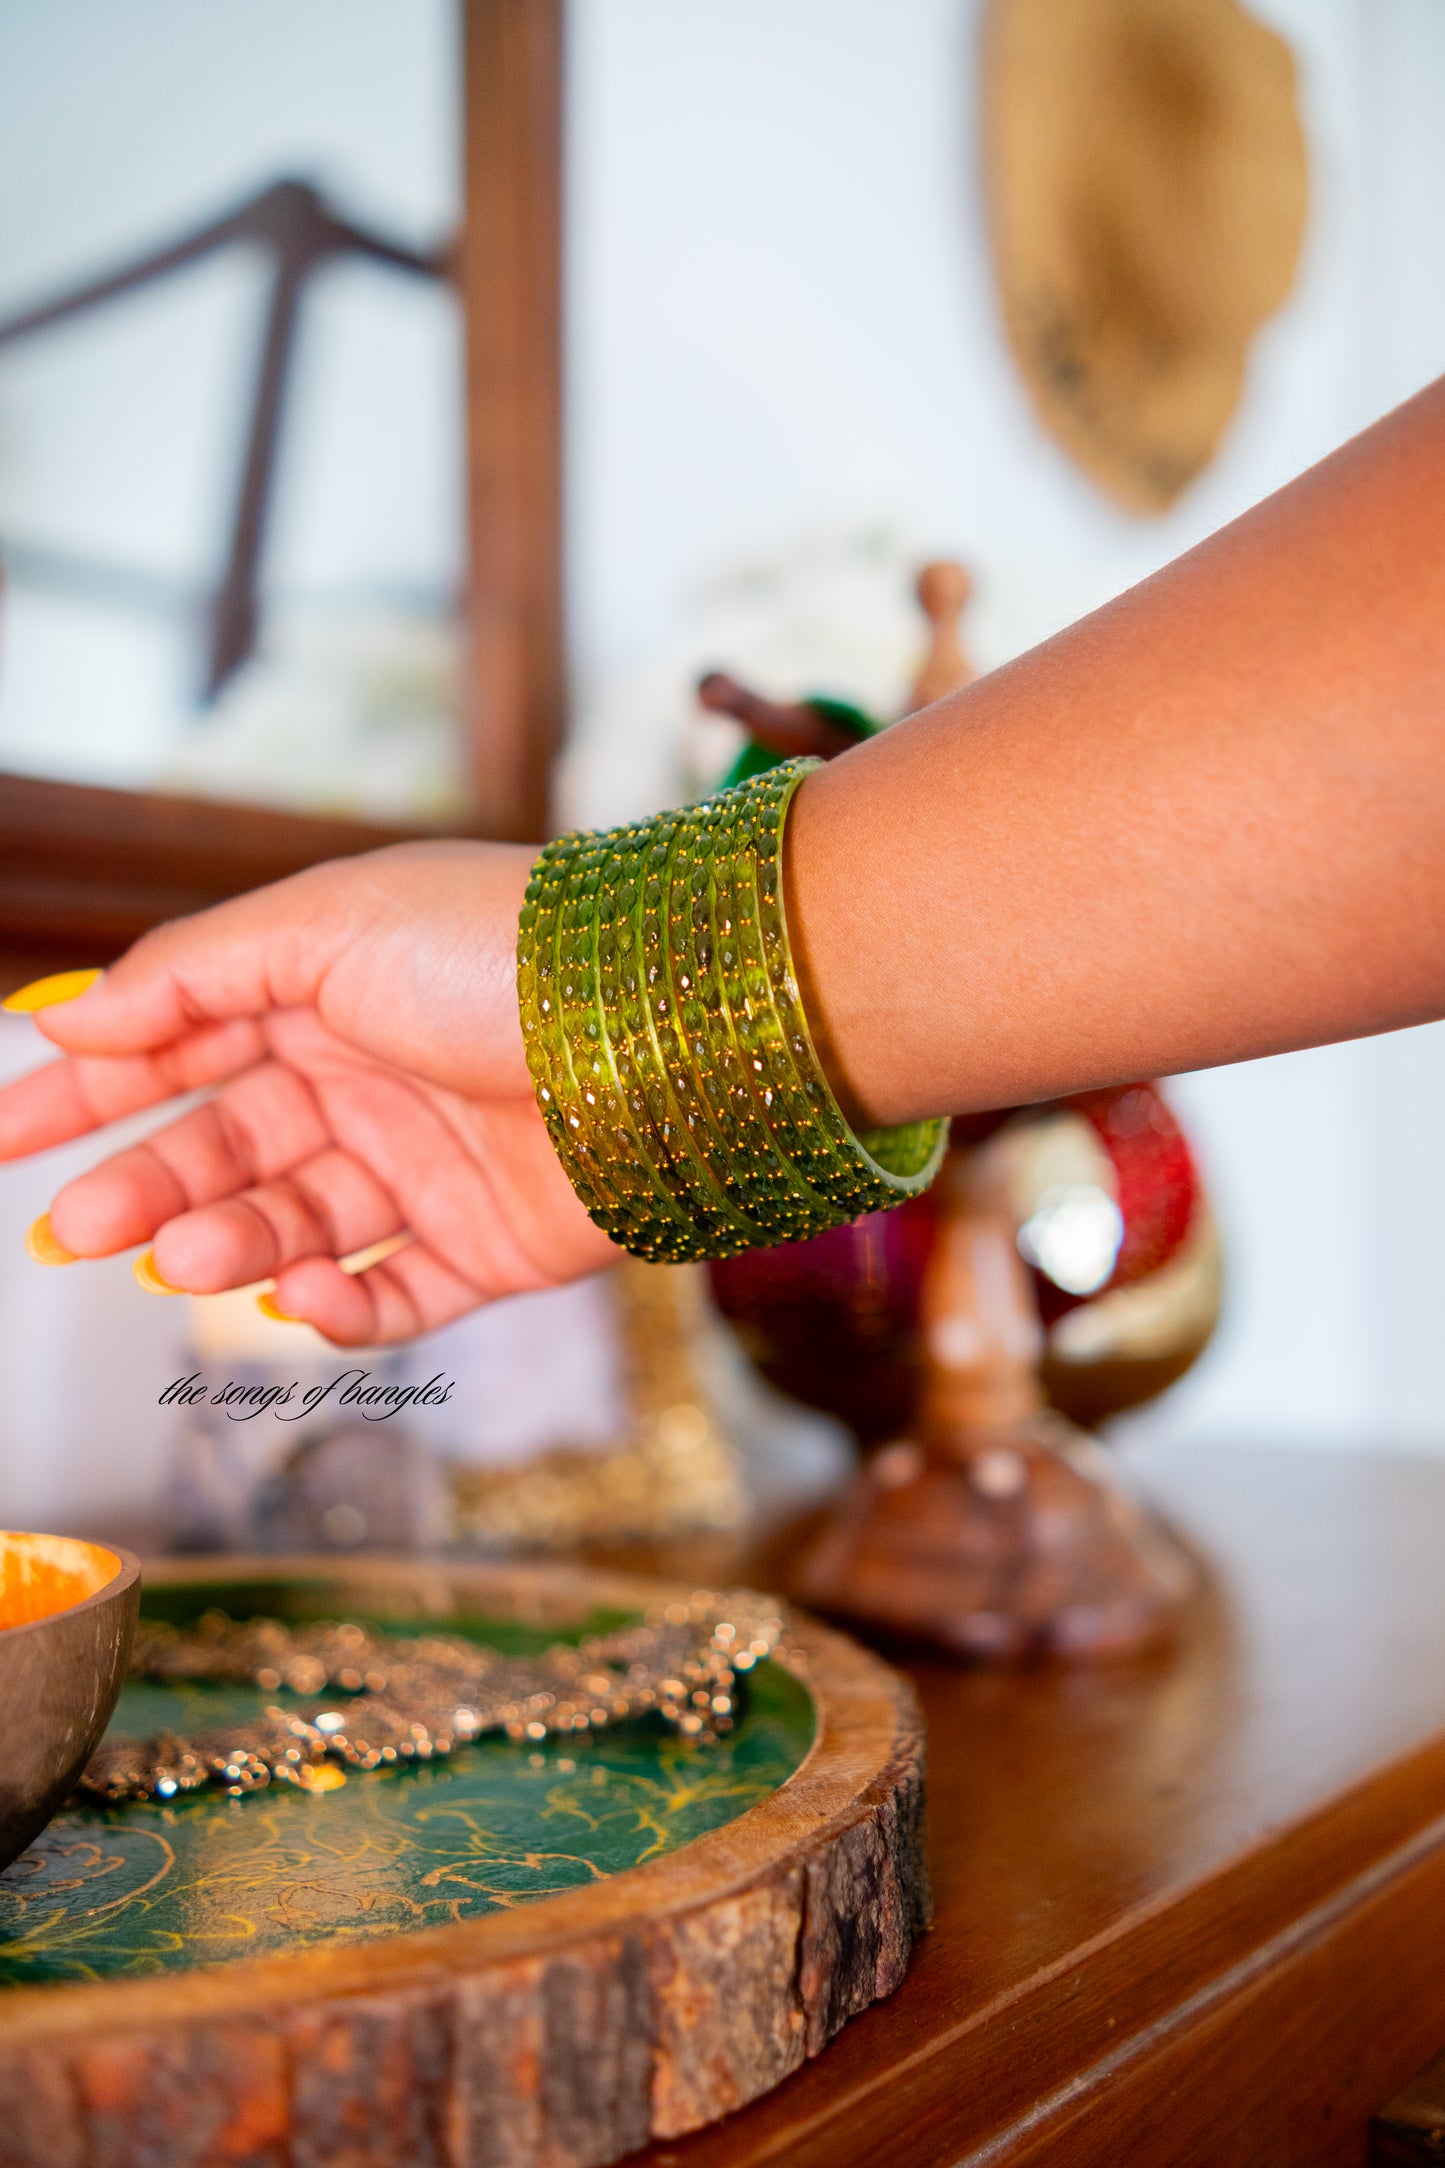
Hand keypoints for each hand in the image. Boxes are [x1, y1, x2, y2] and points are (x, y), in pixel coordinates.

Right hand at [0, 842, 618, 1342]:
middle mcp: (372, 1078)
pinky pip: (393, 1297)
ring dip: (230, 1246)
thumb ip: (190, 974)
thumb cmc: (495, 950)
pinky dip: (340, 1309)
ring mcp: (430, 1167)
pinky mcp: (492, 1247)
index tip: (2, 1138)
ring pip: (295, 1228)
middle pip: (226, 1148)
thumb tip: (66, 1013)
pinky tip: (307, 1294)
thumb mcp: (323, 924)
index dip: (85, 1092)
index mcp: (325, 990)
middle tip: (75, 1230)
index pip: (178, 1046)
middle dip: (145, 1187)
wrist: (661, 1026)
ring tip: (191, 1255)